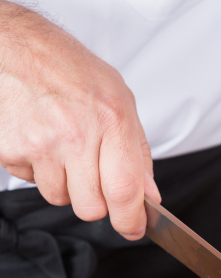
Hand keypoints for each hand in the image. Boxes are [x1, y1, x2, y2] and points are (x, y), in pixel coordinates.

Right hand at [0, 0, 159, 239]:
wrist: (24, 49)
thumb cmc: (77, 73)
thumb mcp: (123, 105)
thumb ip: (139, 154)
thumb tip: (149, 195)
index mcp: (112, 122)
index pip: (124, 191)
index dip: (131, 220)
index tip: (135, 229)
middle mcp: (76, 136)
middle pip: (91, 208)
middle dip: (99, 204)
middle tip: (97, 180)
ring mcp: (41, 144)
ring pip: (60, 199)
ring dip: (68, 186)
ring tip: (68, 152)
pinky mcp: (11, 149)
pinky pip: (32, 182)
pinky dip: (41, 172)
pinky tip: (46, 144)